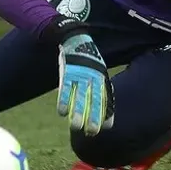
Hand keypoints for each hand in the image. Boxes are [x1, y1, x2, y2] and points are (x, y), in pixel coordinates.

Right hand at [51, 21, 114, 135]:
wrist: (75, 37)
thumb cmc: (88, 58)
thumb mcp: (99, 69)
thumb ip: (101, 85)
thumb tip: (106, 103)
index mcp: (101, 76)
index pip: (106, 96)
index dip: (107, 111)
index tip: (109, 126)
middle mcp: (92, 76)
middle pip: (93, 99)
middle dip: (93, 116)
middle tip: (92, 132)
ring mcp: (79, 74)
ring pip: (78, 96)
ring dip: (77, 112)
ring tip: (76, 127)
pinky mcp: (66, 71)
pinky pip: (64, 88)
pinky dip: (62, 100)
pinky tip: (61, 112)